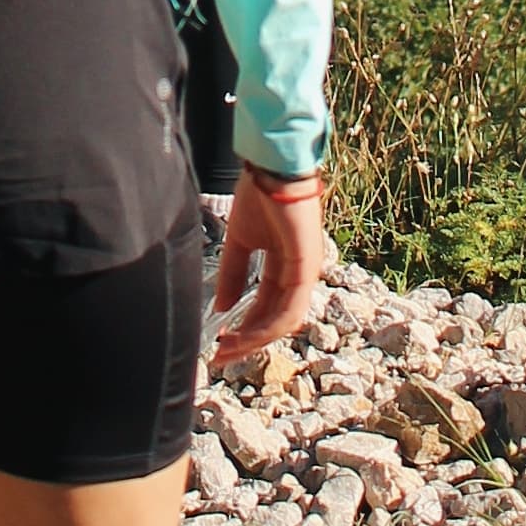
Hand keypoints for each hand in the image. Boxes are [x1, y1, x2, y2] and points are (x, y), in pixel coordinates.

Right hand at [212, 167, 326, 368]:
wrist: (271, 167)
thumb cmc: (259, 194)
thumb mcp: (240, 241)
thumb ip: (232, 273)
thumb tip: (220, 307)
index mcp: (283, 266)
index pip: (264, 307)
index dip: (242, 328)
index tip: (218, 344)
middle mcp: (297, 274)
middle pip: (274, 320)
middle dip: (246, 341)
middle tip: (221, 358)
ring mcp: (305, 272)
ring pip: (283, 321)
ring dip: (255, 339)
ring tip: (228, 350)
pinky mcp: (307, 268)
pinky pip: (290, 308)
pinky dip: (268, 326)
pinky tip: (245, 335)